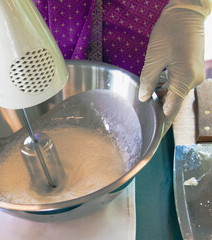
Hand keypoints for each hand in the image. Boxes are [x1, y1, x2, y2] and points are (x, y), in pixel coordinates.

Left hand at [139, 6, 206, 131]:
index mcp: (184, 80)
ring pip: (175, 92)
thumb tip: (143, 98)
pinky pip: (178, 83)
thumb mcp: (154, 58)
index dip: (162, 122)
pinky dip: (165, 87)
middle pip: (174, 102)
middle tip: (143, 117)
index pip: (172, 109)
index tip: (153, 133)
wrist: (187, 12)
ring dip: (160, 97)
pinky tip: (153, 87)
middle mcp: (193, 80)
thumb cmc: (170, 32)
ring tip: (145, 101)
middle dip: (158, 109)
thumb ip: (147, 80)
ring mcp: (194, 74)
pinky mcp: (191, 68)